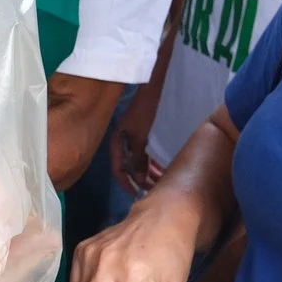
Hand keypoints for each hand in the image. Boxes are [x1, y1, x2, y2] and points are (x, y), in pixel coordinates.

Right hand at [112, 80, 166, 196]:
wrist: (150, 86)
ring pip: (139, 162)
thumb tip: (138, 180)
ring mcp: (132, 139)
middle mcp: (123, 144)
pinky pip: (146, 155)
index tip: (137, 195)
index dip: (127, 184)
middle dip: (141, 181)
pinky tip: (164, 169)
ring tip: (163, 182)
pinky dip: (153, 163)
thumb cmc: (144, 111)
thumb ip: (137, 159)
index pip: (118, 170)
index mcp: (117, 144)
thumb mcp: (140, 137)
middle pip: (129, 168)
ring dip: (149, 173)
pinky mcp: (142, 135)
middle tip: (155, 191)